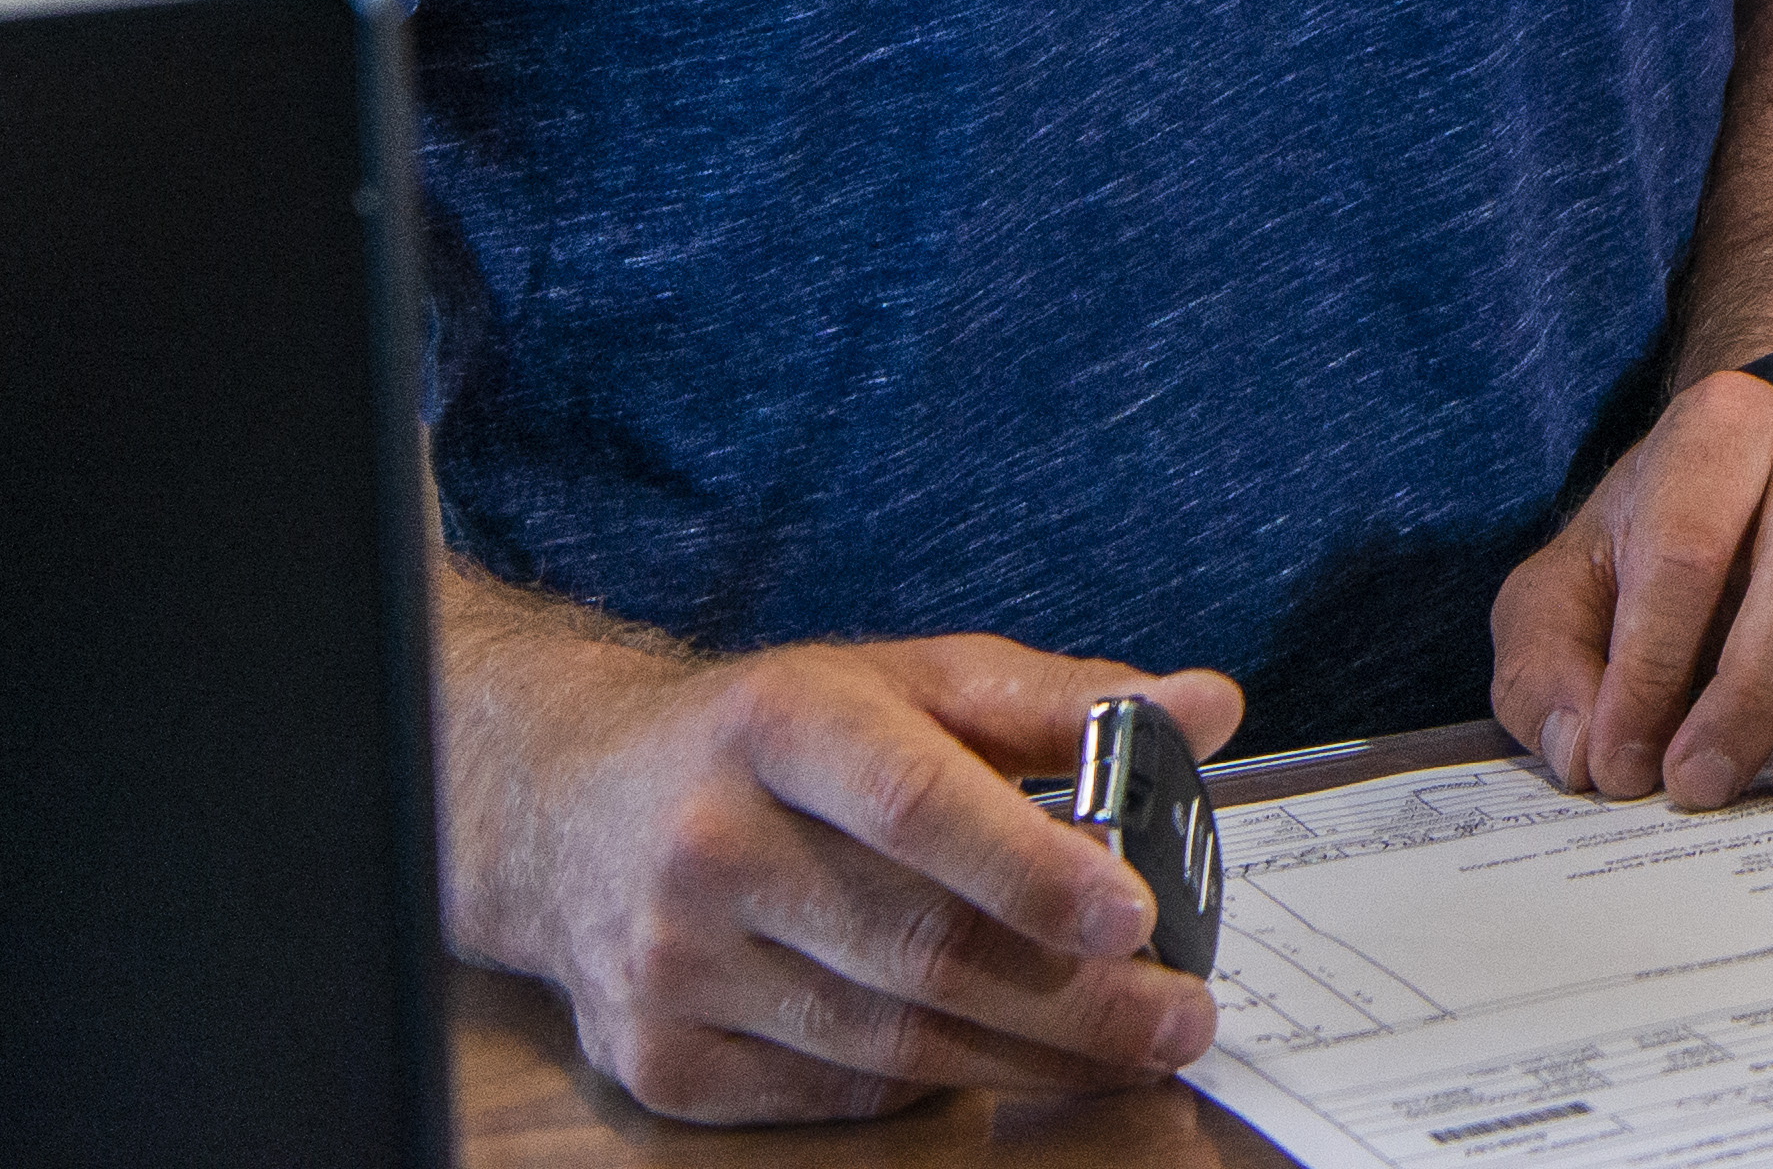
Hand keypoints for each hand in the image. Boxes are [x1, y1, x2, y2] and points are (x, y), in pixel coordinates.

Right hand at [454, 621, 1234, 1126]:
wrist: (568, 806)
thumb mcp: (907, 680)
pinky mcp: (657, 1060)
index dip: (1029, 866)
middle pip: (917, 947)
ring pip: (887, 1038)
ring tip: (1132, 1043)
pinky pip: (834, 1092)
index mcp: (778, 724)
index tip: (1132, 912)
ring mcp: (672, 964)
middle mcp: (708, 844)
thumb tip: (1205, 707)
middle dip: (1074, 996)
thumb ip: (1057, 700)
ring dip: (1030, 1055)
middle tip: (1180, 1014)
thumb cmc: (775, 736)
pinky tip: (998, 1054)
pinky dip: (932, 1080)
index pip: (916, 802)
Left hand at [1495, 364, 1772, 804]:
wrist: (1760, 491)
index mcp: (1723, 431)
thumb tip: (1585, 749)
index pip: (1688, 549)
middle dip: (1754, 691)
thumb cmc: (1653, 552)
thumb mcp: (1564, 592)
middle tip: (1703, 786)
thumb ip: (1547, 666)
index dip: (1648, 668)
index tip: (1621, 764)